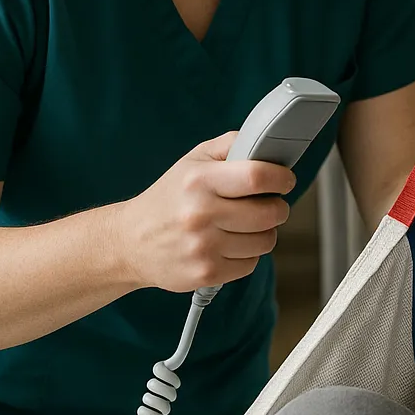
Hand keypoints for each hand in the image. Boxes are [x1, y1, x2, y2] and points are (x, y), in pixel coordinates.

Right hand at [118, 132, 293, 291]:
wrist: (129, 242)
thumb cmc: (169, 198)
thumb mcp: (193, 161)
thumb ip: (231, 145)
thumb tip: (266, 142)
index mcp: (199, 180)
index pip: (257, 177)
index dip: (281, 178)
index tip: (285, 180)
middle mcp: (200, 213)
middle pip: (269, 213)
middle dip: (277, 207)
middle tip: (267, 204)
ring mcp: (203, 246)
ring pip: (266, 241)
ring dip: (263, 232)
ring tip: (244, 225)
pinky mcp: (206, 273)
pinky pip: (251, 263)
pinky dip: (247, 254)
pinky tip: (229, 244)